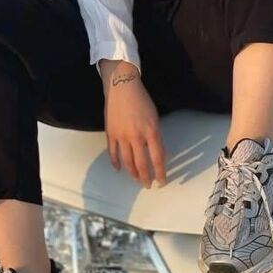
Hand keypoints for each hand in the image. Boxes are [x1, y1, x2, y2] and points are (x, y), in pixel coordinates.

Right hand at [101, 62, 166, 187]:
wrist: (122, 87)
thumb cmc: (142, 100)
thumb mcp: (155, 118)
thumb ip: (156, 136)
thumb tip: (158, 154)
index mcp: (151, 131)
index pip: (157, 158)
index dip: (160, 172)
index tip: (162, 181)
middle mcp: (136, 136)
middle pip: (142, 163)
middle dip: (146, 177)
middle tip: (148, 185)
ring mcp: (121, 136)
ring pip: (127, 161)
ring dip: (132, 173)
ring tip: (136, 179)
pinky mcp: (110, 133)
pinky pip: (113, 152)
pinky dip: (116, 163)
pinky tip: (119, 169)